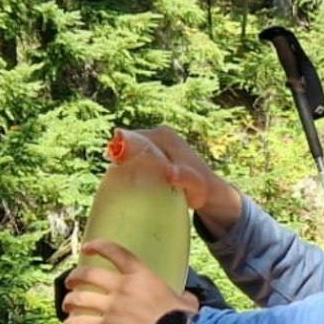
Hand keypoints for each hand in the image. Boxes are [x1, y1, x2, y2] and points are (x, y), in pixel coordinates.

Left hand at [61, 240, 200, 323]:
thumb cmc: (185, 319)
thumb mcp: (183, 298)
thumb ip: (179, 295)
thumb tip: (185, 299)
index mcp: (141, 274)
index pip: (114, 252)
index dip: (97, 246)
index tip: (87, 248)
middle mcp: (123, 286)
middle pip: (88, 275)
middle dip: (74, 277)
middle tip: (70, 282)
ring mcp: (113, 307)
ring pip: (79, 299)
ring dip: (69, 301)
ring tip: (67, 305)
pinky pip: (82, 323)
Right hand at [125, 126, 243, 235]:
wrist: (210, 190)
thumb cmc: (201, 188)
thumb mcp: (194, 185)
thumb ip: (183, 177)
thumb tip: (170, 171)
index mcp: (164, 136)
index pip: (131, 138)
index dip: (118, 152)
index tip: (114, 168)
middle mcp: (159, 134)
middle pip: (128, 142)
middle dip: (120, 157)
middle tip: (116, 178)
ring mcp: (157, 141)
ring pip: (131, 149)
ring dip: (125, 162)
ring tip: (121, 180)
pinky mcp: (156, 150)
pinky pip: (136, 154)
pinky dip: (131, 165)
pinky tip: (130, 179)